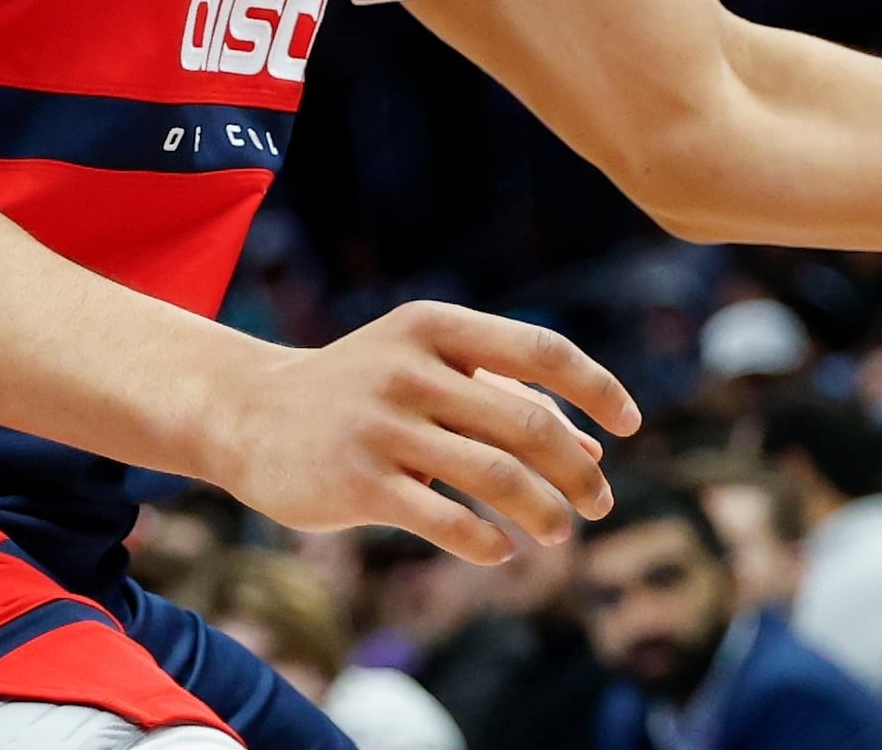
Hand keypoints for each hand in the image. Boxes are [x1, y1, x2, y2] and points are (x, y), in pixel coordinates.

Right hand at [202, 299, 638, 564]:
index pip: (542, 351)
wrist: (250, 415)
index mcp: (437, 327)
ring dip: (542, 511)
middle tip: (601, 503)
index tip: (630, 426)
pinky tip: (501, 553)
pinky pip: (441, 519)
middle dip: (577, 469)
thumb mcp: (430, 373)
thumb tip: (591, 450)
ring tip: (561, 533)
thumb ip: (505, 399)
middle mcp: (411, 369)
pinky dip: (484, 541)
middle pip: (527, 422)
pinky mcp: (356, 481)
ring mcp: (381, 426)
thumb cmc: (364, 392)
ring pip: (494, 475)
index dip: (596, 388)